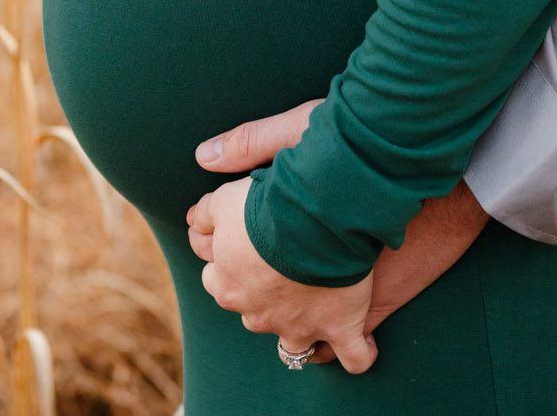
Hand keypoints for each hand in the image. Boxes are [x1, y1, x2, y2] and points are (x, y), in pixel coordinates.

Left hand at [185, 179, 377, 372]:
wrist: (315, 214)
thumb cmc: (266, 205)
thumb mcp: (223, 199)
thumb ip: (205, 214)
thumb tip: (193, 222)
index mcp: (227, 286)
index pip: (216, 281)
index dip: (232, 263)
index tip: (247, 246)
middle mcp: (258, 315)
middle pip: (255, 313)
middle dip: (266, 298)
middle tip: (285, 268)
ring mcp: (300, 327)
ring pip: (296, 346)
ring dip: (304, 331)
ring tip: (319, 310)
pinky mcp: (339, 329)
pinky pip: (353, 357)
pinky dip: (360, 352)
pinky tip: (363, 342)